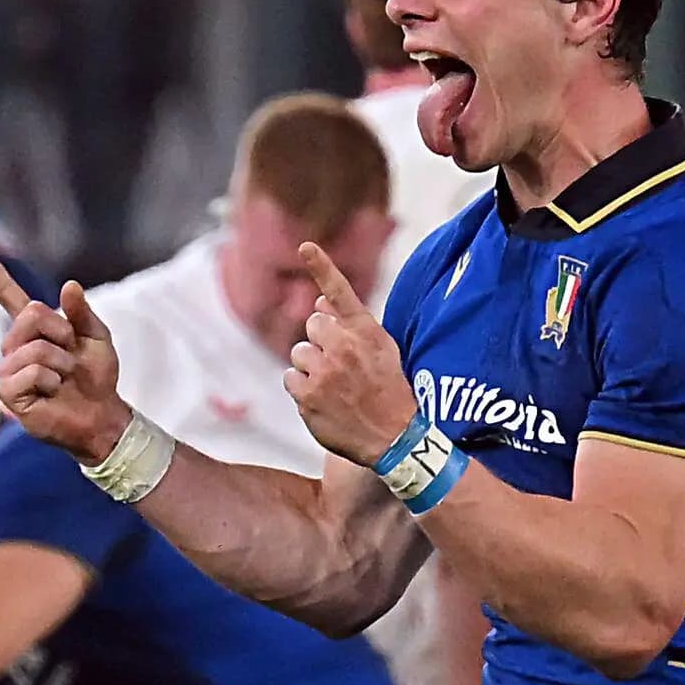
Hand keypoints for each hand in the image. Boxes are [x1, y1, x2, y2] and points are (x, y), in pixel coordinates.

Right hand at [0, 246, 127, 461]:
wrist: (101, 415)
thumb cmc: (97, 378)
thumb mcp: (96, 338)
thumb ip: (82, 313)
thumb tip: (69, 285)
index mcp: (34, 329)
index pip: (6, 294)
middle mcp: (16, 346)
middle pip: (30, 315)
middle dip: (60, 331)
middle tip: (71, 356)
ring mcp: (9, 370)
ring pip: (32, 348)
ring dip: (60, 362)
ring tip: (64, 378)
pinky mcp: (8, 395)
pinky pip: (27, 374)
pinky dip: (49, 381)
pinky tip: (52, 392)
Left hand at [280, 244, 413, 467]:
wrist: (394, 437)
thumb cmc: (389, 390)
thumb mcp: (382, 351)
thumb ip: (350, 323)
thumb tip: (317, 297)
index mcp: (365, 332)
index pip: (340, 292)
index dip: (321, 266)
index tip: (305, 246)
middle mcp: (344, 347)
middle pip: (312, 325)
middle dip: (321, 342)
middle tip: (341, 367)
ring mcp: (324, 372)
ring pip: (298, 353)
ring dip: (310, 367)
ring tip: (333, 387)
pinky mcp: (308, 396)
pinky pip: (290, 379)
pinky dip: (302, 389)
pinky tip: (323, 401)